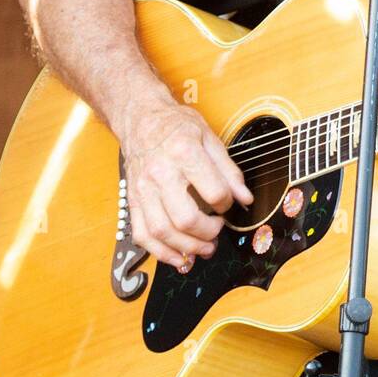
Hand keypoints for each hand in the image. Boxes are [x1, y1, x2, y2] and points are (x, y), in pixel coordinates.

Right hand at [118, 100, 252, 269]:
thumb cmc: (176, 126)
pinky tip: (178, 257)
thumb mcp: (210, 137)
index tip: (228, 204)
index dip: (227, 204)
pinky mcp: (132, 200)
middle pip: (185, 218)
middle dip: (208, 233)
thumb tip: (245, 198)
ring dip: (187, 248)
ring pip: (162, 232)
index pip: (213, 192)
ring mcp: (143, 189)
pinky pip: (142, 235)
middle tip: (218, 230)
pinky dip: (160, 252)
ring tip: (204, 248)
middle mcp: (160, 173)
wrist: (140, 118)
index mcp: (184, 153)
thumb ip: (229, 170)